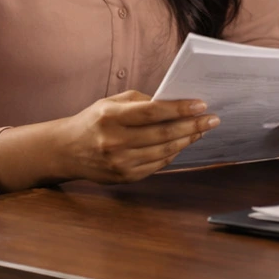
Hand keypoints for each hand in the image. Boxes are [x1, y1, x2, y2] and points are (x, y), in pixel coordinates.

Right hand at [56, 90, 218, 183]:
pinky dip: (172, 153)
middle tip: (212, 119)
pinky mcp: (124, 177)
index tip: (201, 105)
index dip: (180, 109)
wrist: (66, 150)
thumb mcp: (112, 102)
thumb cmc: (94, 121)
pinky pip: (157, 165)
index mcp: (110, 117)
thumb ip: (142, 101)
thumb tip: (176, 103)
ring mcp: (119, 162)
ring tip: (201, 130)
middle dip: (192, 126)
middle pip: (163, 133)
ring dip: (187, 140)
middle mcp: (114, 141)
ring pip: (164, 151)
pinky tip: (182, 144)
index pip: (153, 112)